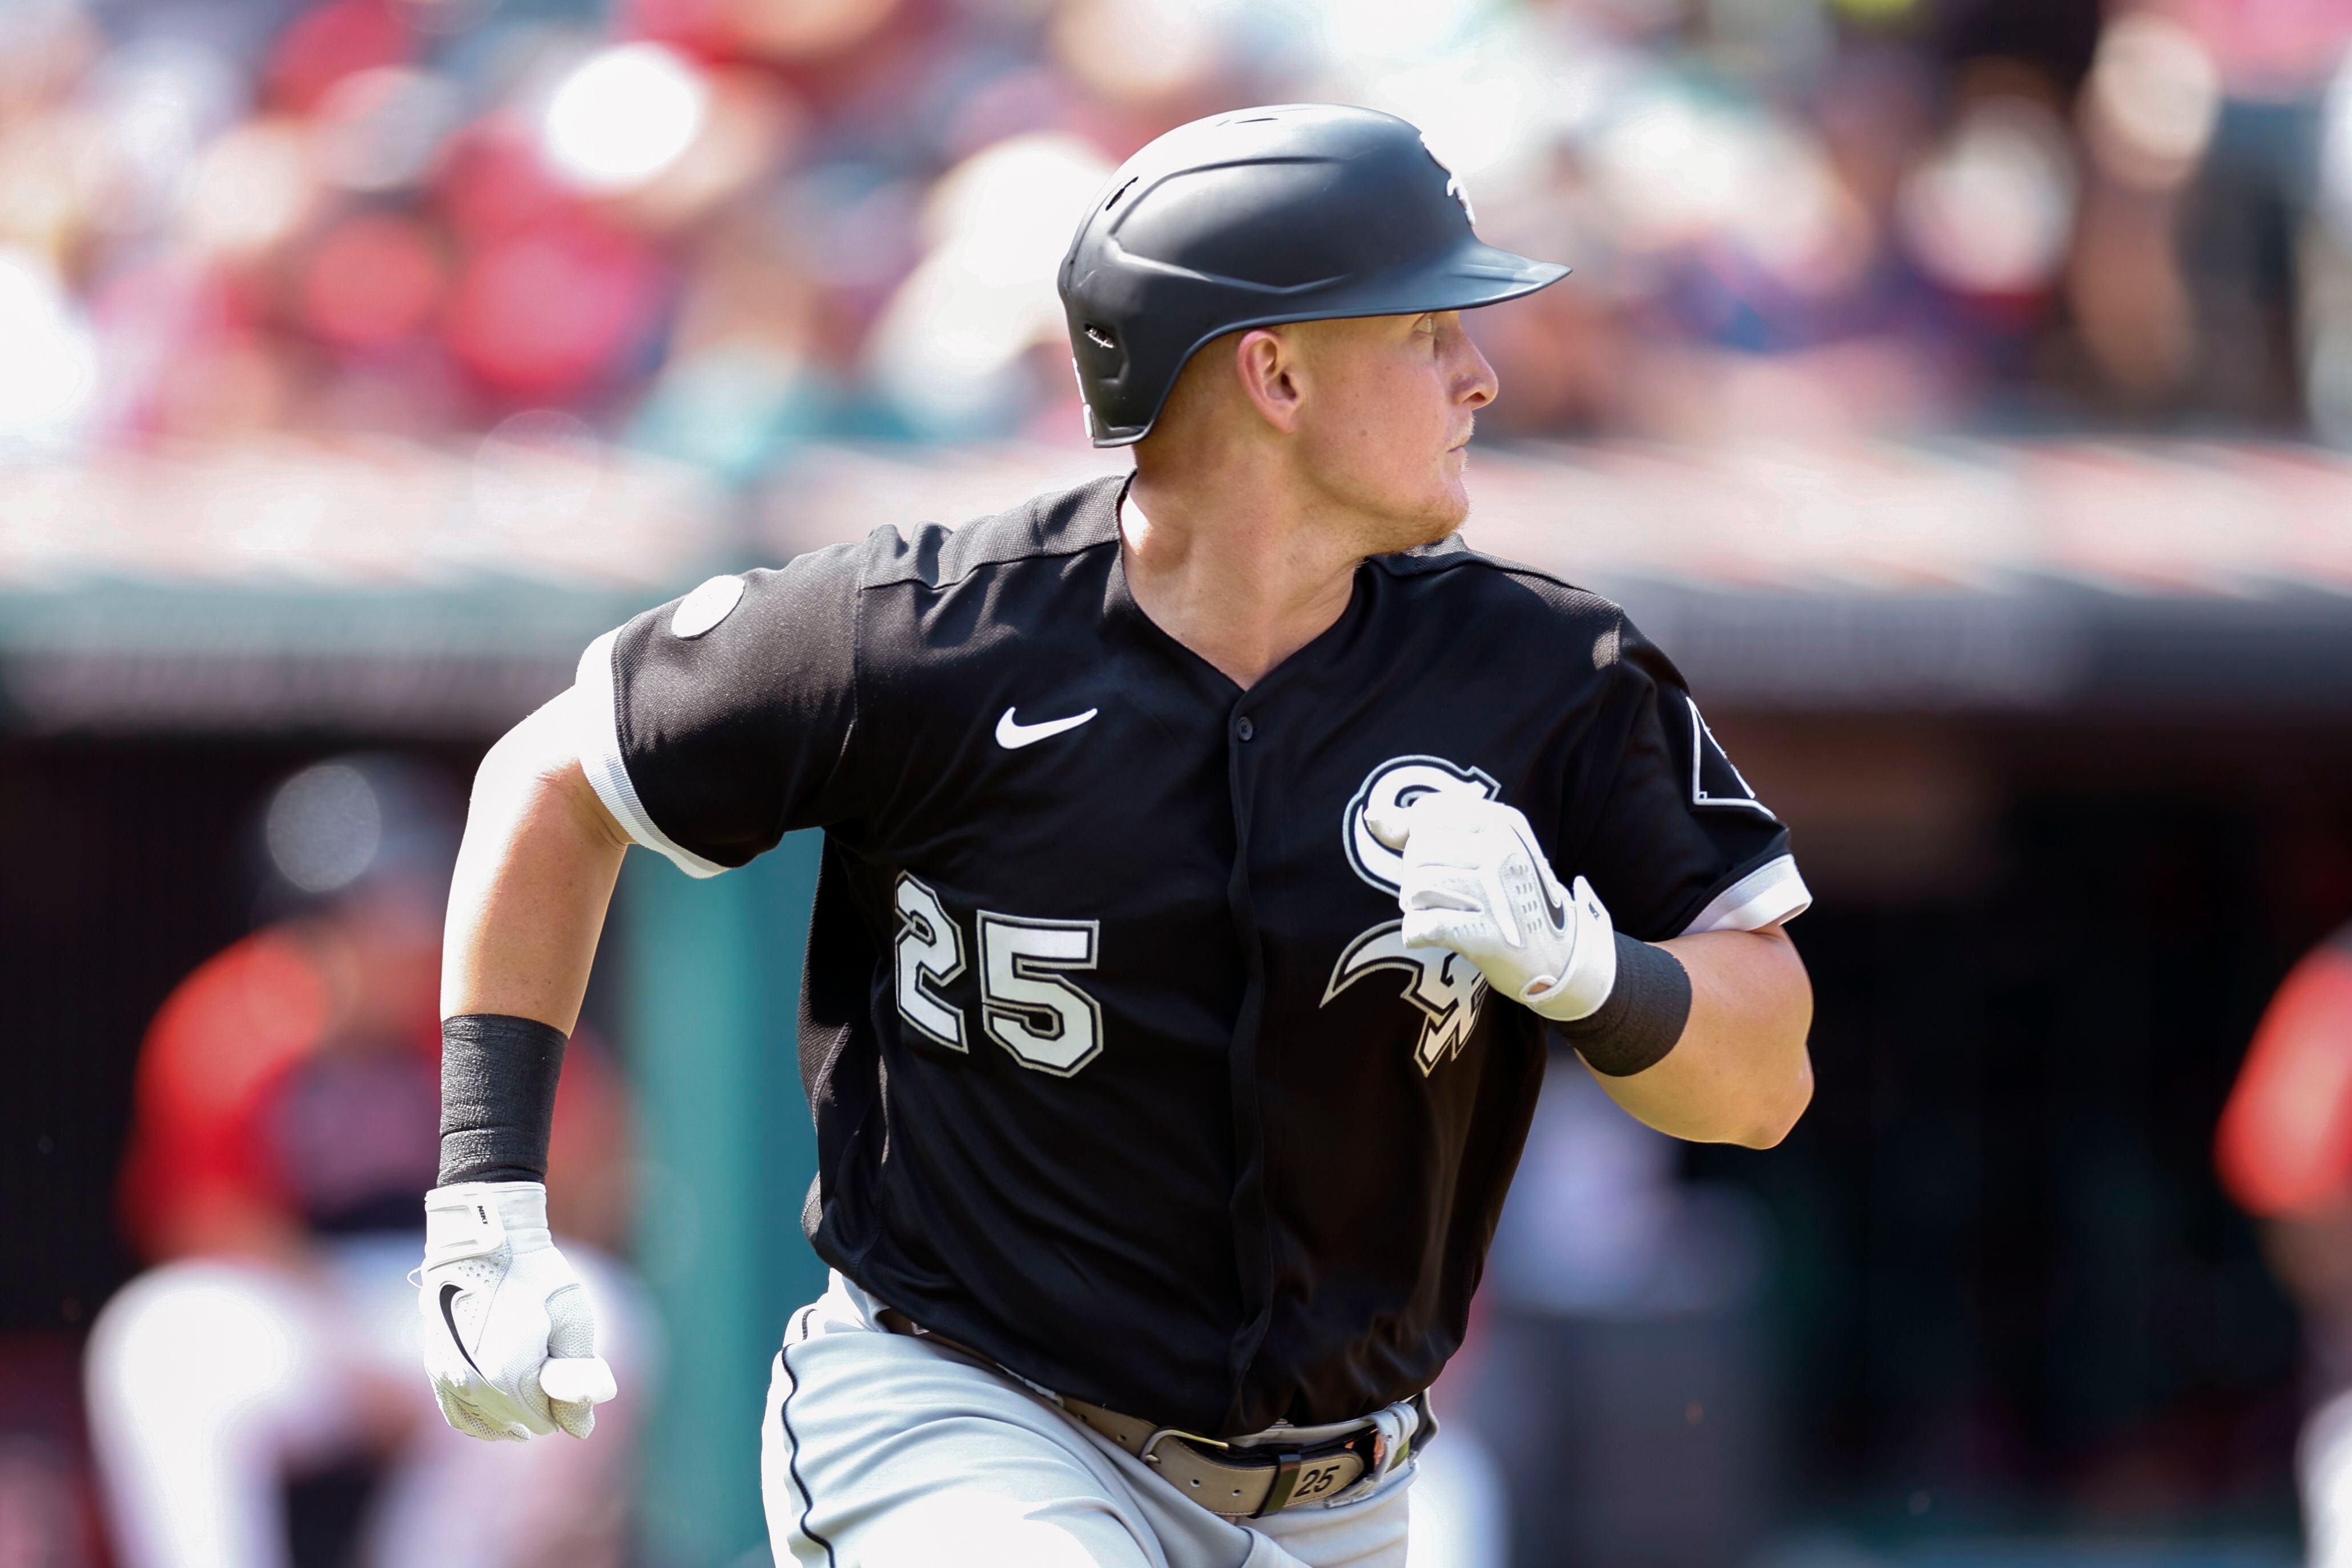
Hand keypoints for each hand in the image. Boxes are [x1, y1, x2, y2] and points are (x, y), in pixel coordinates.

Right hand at [418, 1182, 615, 1441]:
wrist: (483, 1242)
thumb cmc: (535, 1275)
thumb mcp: (572, 1318)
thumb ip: (577, 1378)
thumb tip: (582, 1432)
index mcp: (509, 1376)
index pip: (544, 1420)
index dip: (563, 1403)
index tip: (569, 1375)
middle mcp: (473, 1385)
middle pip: (516, 1423)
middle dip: (538, 1407)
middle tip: (549, 1371)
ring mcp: (448, 1378)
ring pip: (485, 1425)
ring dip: (509, 1420)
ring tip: (530, 1406)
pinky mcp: (436, 1368)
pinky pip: (456, 1414)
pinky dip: (478, 1420)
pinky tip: (497, 1417)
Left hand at [1364, 793, 1617, 1020]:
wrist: (1559, 954)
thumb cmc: (1508, 895)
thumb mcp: (1482, 847)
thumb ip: (1422, 828)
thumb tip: (1372, 815)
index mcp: (1501, 821)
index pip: (1426, 815)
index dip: (1418, 841)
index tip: (1441, 860)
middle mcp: (1502, 851)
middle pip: (1418, 852)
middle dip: (1416, 876)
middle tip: (1442, 894)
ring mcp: (1497, 892)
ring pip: (1416, 887)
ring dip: (1417, 905)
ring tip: (1441, 912)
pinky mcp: (1489, 935)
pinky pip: (1423, 926)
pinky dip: (1418, 933)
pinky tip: (1435, 935)